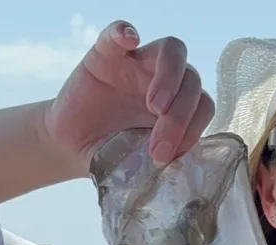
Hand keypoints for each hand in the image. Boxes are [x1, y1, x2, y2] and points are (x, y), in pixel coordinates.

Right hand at [42, 20, 214, 176]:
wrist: (71, 146)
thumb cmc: (110, 155)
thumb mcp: (138, 165)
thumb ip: (160, 165)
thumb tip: (180, 181)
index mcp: (178, 108)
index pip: (203, 106)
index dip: (194, 130)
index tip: (172, 158)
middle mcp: (164, 82)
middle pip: (192, 80)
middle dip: (180, 117)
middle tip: (158, 149)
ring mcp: (137, 64)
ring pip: (171, 51)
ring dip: (169, 77)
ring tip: (155, 106)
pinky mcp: (106, 54)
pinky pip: (117, 33)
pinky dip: (123, 32)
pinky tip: (127, 40)